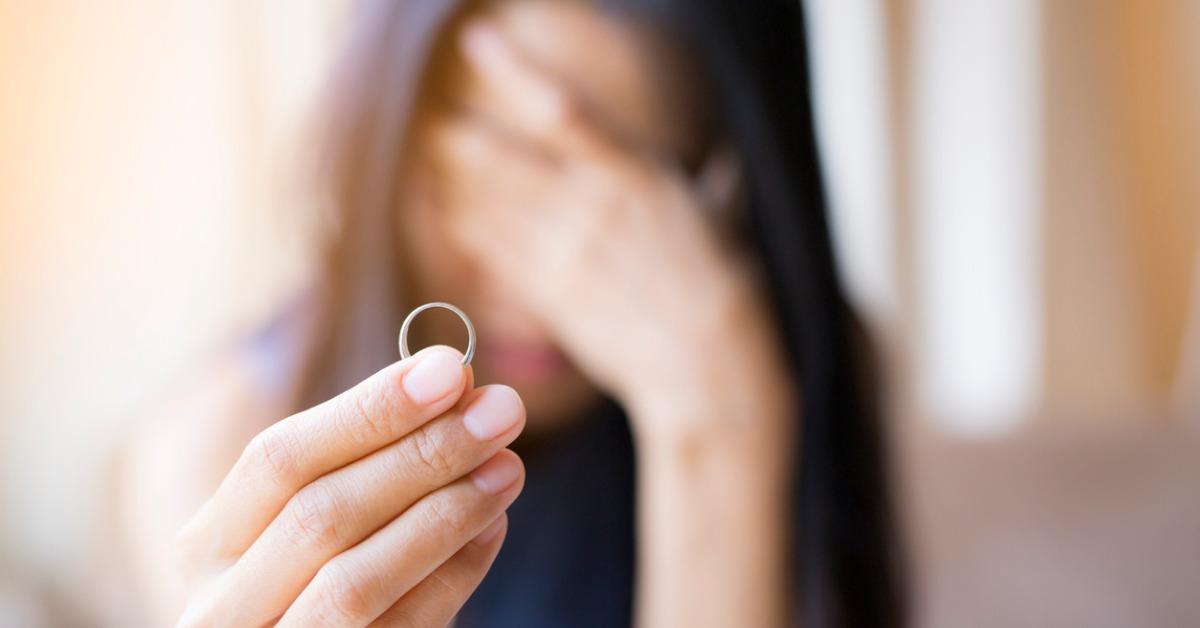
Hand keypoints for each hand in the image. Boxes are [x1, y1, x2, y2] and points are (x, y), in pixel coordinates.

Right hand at [172, 347, 524, 626]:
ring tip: (508, 466)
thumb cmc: (311, 587)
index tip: (449, 369)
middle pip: (320, 515)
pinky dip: (453, 576)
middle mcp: (219, 608)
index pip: (279, 458)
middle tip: (503, 410)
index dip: (368, 409)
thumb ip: (363, 462)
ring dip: (444, 514)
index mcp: (206, 546)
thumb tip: (453, 385)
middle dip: (422, 454)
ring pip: (355, 582)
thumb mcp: (305, 526)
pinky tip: (493, 527)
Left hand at [425, 21, 790, 437]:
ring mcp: (561, 254)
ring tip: (427, 164)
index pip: (559, 110)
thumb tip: (726, 158)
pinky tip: (445, 216)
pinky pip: (489, 256)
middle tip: (438, 125)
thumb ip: (714, 182)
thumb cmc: (724, 284)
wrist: (706, 361)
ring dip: (450, 183)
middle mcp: (586, 208)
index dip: (512, 70)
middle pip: (500, 161)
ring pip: (485, 208)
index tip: (477, 40)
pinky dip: (463, 233)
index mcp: (631, 175)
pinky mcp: (547, 296)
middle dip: (461, 140)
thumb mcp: (724, 217)